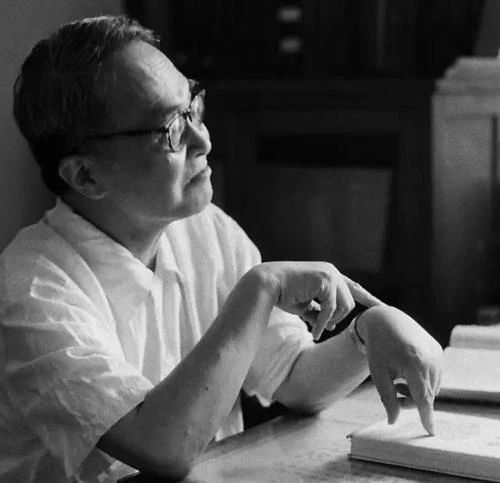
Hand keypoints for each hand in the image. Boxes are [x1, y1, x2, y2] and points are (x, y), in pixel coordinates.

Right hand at [257, 261, 381, 339]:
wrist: (267, 284)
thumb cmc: (283, 294)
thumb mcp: (306, 305)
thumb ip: (320, 312)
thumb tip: (331, 326)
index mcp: (329, 276)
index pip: (353, 288)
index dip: (368, 298)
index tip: (382, 308)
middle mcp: (332, 272)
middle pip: (349, 303)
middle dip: (336, 319)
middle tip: (319, 328)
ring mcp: (330, 274)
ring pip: (345, 307)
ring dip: (329, 321)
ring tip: (315, 328)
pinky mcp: (326, 279)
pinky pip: (332, 308)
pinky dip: (322, 322)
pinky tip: (314, 330)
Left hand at [357, 305, 442, 433]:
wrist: (385, 320)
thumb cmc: (378, 347)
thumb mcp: (378, 373)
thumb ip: (387, 398)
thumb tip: (393, 422)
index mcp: (414, 363)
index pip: (423, 397)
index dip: (426, 416)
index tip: (431, 432)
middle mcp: (430, 358)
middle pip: (427, 395)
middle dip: (412, 401)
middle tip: (395, 394)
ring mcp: (437, 354)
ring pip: (433, 387)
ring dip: (417, 391)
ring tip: (399, 381)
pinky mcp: (439, 351)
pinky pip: (435, 377)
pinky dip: (423, 381)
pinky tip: (408, 372)